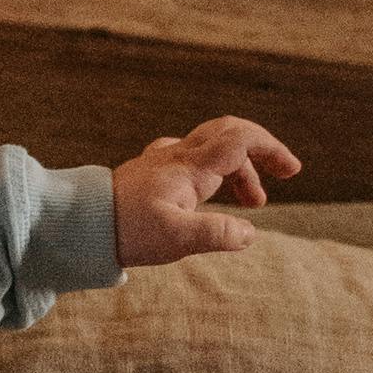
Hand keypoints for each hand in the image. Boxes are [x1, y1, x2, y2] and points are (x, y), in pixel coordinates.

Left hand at [113, 115, 301, 266]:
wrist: (79, 223)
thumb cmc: (125, 230)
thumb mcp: (175, 238)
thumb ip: (216, 234)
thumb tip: (250, 233)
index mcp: (189, 167)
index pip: (239, 140)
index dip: (271, 149)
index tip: (292, 170)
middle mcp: (177, 156)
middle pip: (229, 134)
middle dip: (261, 151)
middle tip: (283, 175)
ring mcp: (163, 161)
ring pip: (213, 150)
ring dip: (240, 171)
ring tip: (253, 204)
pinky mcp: (153, 172)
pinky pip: (194, 159)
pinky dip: (216, 173)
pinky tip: (215, 196)